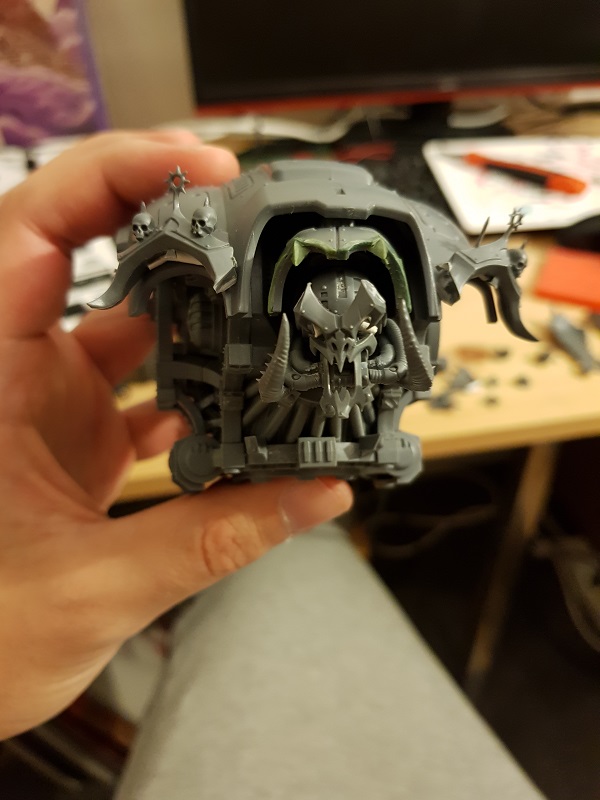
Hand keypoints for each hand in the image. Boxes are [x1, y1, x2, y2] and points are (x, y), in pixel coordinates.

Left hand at [0, 131, 352, 738]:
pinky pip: (137, 379)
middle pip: (87, 247)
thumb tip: (315, 494)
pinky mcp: (73, 428)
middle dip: (169, 220)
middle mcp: (13, 367)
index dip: (117, 175)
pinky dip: (188, 380)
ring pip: (123, 316)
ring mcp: (45, 397)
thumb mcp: (92, 591)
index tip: (202, 170)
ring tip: (263, 299)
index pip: (35, 228)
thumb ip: (211, 538)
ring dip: (190, 306)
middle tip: (252, 215)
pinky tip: (235, 398)